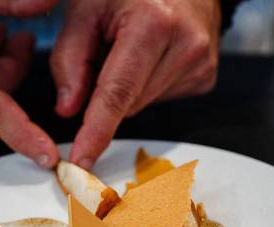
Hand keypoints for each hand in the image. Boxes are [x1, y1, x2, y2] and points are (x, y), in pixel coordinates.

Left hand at [50, 0, 221, 168]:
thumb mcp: (87, 6)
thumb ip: (70, 58)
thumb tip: (68, 110)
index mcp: (153, 22)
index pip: (117, 92)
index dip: (96, 131)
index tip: (81, 162)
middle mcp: (186, 45)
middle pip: (128, 103)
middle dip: (105, 90)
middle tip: (106, 51)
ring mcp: (201, 64)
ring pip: (142, 105)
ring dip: (127, 89)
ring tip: (132, 47)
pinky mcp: (205, 77)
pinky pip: (160, 99)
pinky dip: (146, 86)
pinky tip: (152, 56)